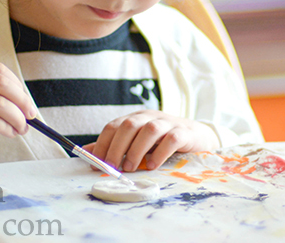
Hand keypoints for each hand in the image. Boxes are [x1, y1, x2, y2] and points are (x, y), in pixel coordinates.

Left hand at [84, 110, 218, 171]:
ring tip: (130, 168)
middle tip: (112, 167)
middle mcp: (149, 117)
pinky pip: (171, 139)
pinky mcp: (184, 132)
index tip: (95, 162)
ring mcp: (167, 123)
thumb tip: (86, 151)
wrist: (197, 136)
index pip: (113, 126)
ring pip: (149, 130)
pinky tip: (153, 165)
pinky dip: (160, 152)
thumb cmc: (162, 140)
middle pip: (129, 126)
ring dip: (136, 150)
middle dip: (117, 148)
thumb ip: (114, 146)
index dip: (102, 143)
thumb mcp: (137, 142)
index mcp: (135, 118)